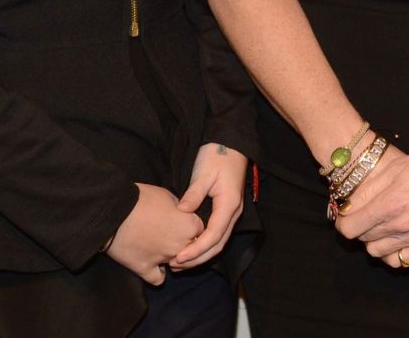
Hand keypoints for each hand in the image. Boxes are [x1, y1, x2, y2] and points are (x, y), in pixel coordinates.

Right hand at [106, 183, 202, 285]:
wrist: (114, 211)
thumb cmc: (141, 198)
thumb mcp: (167, 194)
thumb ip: (180, 207)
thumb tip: (181, 214)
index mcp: (189, 226)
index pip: (201, 230)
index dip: (191, 226)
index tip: (182, 222)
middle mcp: (181, 246)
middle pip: (193, 250)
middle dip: (185, 243)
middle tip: (172, 235)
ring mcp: (163, 259)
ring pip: (178, 266)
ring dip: (173, 259)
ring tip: (163, 249)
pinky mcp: (145, 269)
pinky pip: (158, 279)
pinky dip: (156, 274)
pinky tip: (153, 267)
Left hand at [170, 142, 249, 269]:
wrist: (230, 143)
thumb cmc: (217, 156)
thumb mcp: (203, 173)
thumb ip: (194, 194)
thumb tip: (183, 212)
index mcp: (229, 205)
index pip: (213, 235)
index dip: (196, 249)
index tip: (179, 257)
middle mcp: (233, 213)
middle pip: (218, 245)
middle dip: (197, 259)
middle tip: (175, 265)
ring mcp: (231, 213)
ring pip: (218, 243)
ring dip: (200, 255)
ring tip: (179, 262)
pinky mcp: (225, 211)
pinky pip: (216, 234)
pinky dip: (203, 245)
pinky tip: (189, 248)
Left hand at [332, 137, 408, 266]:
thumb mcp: (397, 168)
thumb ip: (370, 189)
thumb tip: (350, 206)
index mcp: (389, 205)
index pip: (349, 228)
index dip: (344, 222)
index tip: (348, 214)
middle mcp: (401, 227)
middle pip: (364, 241)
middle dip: (361, 229)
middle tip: (368, 215)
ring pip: (381, 254)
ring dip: (377, 242)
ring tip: (383, 227)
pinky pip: (404, 261)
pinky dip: (396, 253)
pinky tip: (399, 238)